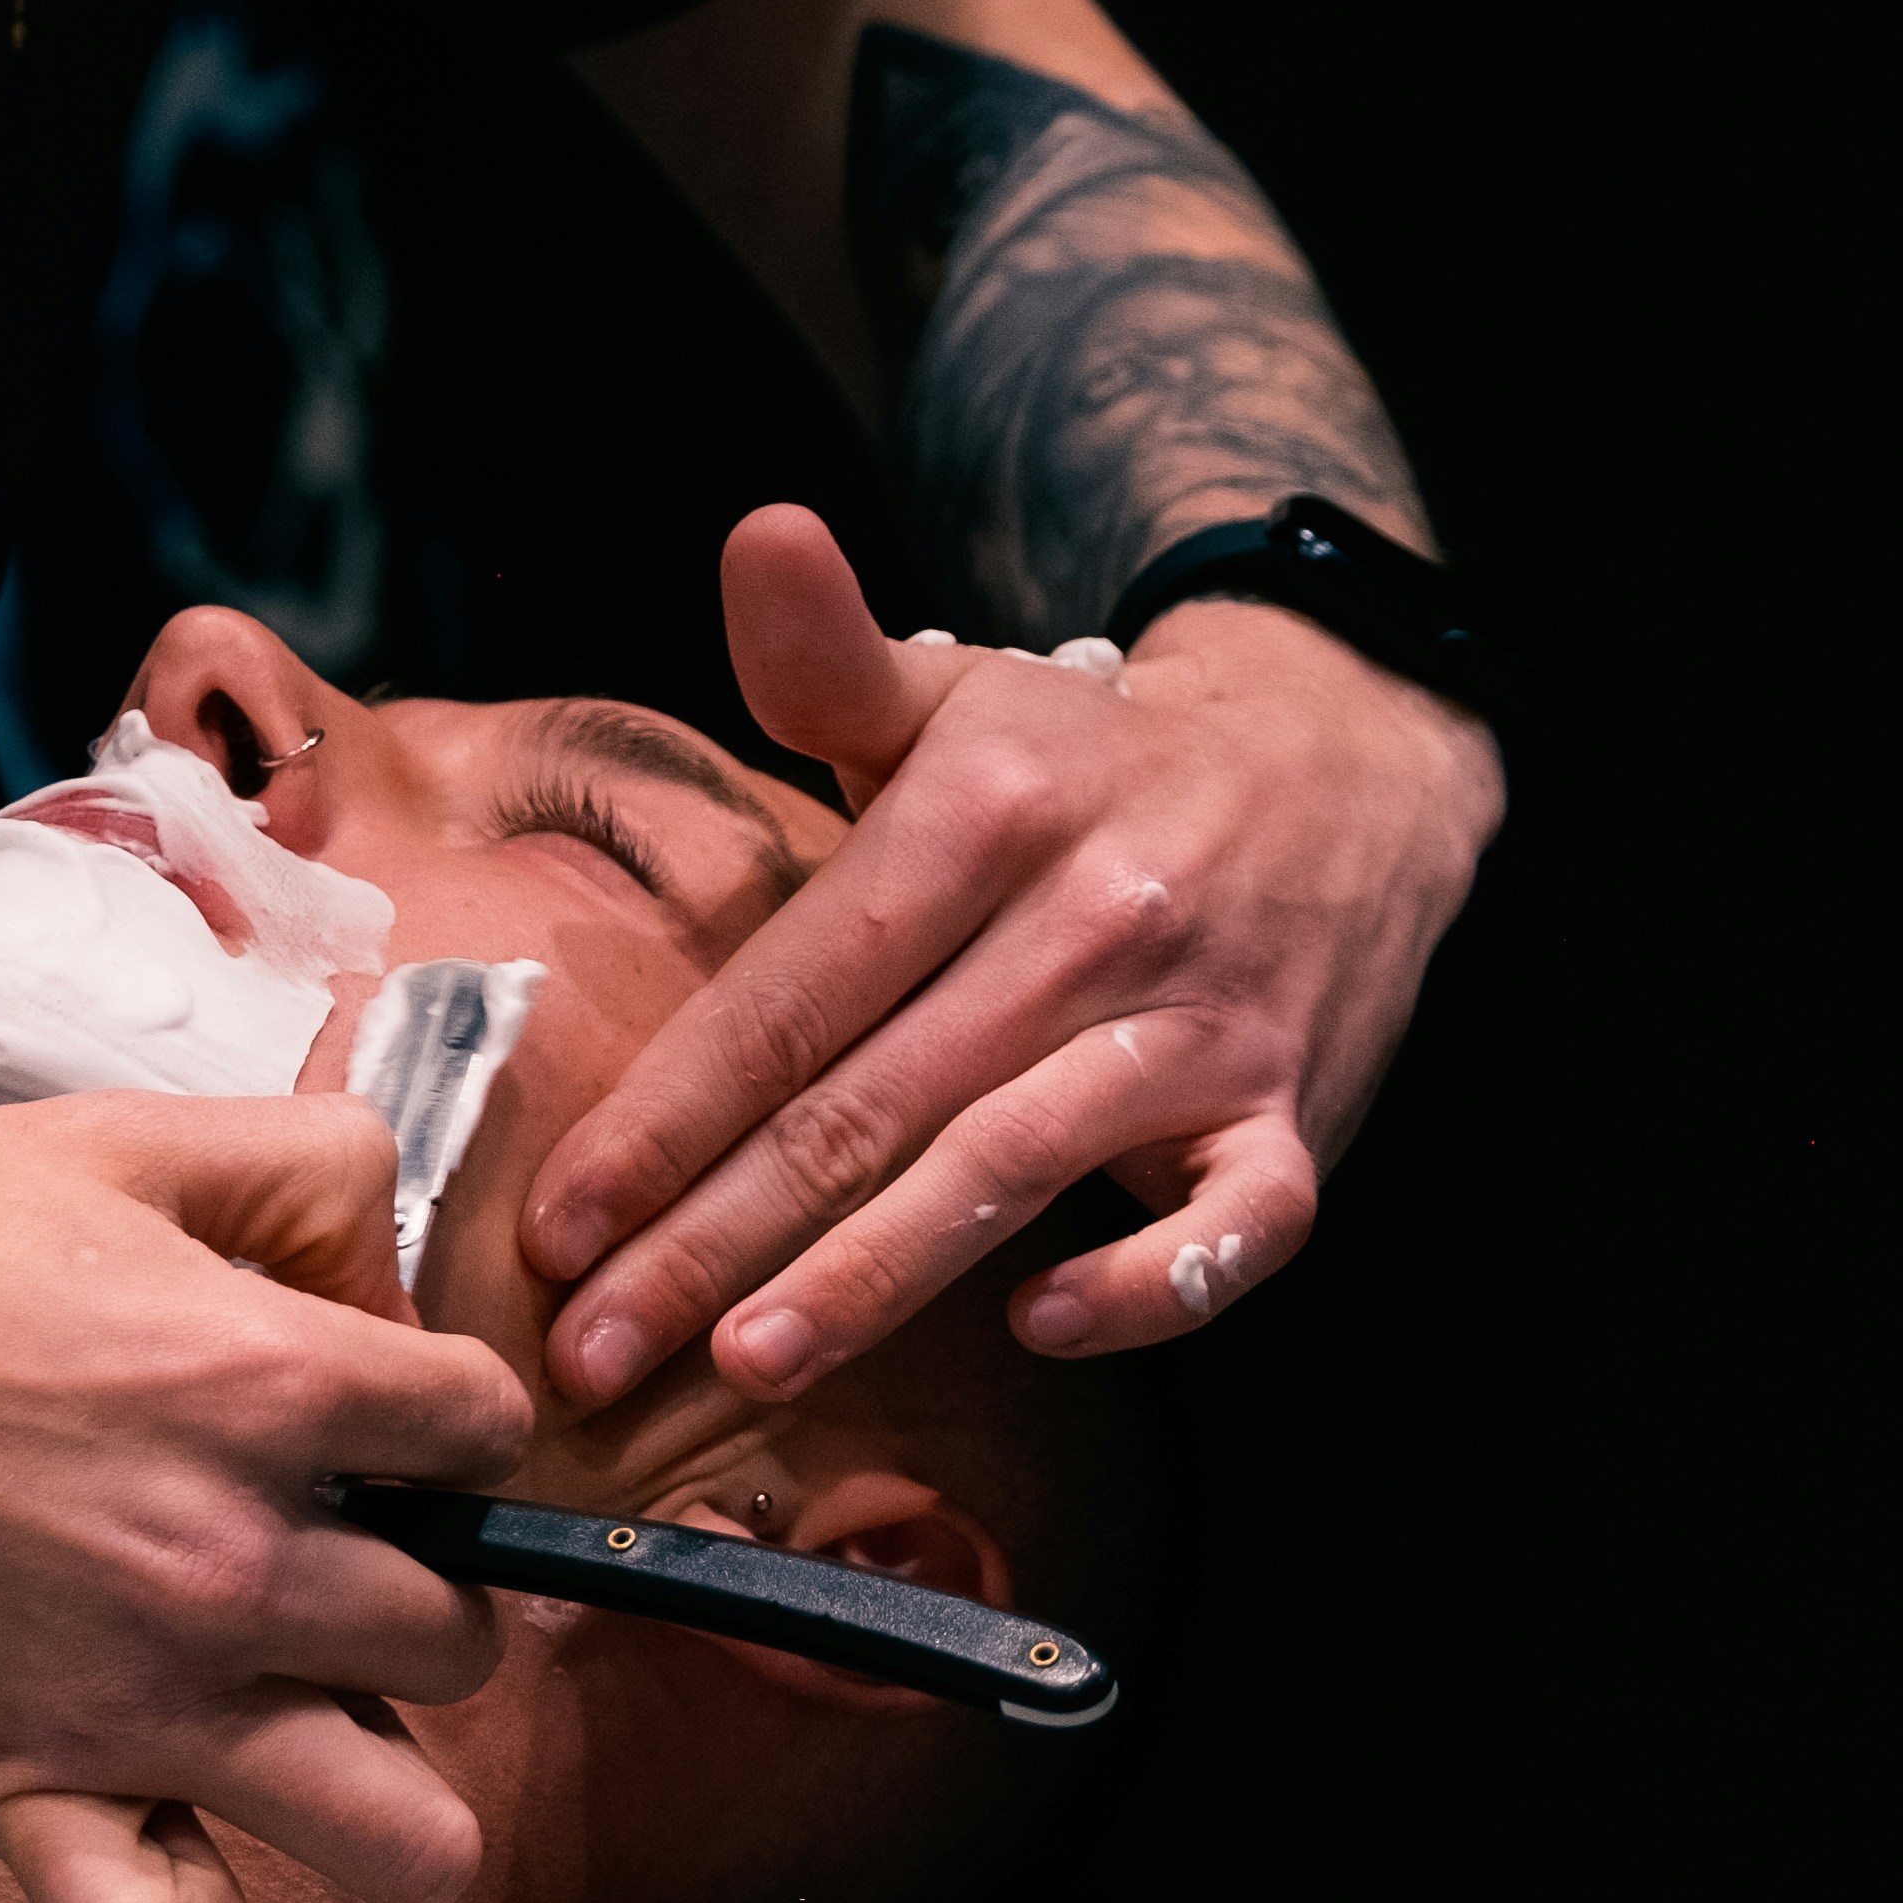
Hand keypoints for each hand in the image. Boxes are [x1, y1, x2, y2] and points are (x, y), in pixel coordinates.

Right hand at [0, 1084, 523, 1902]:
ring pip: (403, 1835)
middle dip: (414, 1598)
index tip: (370, 1425)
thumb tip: (391, 1266)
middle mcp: (225, 1561)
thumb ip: (300, 1165)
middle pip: (465, 1640)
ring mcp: (128, 1699)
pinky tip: (158, 1821)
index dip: (442, 1422)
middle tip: (308, 1559)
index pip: (489, 1433)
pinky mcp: (12, 1792)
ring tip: (287, 1717)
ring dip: (372, 1782)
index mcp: (259, 1380)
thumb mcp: (103, 1138)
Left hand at [524, 505, 1499, 1405]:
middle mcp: (1092, 917)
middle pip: (870, 1103)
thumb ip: (823, 653)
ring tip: (745, 1365)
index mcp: (984, 814)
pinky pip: (1235, 1228)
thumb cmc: (1084, 761)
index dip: (665, 1115)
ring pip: (1011, 1167)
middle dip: (715, 1241)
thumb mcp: (951, 693)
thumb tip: (756, 537)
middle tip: (594, 1351)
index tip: (555, 1224)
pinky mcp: (1294, 1111)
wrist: (1346, 764)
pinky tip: (1037, 1327)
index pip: (791, 991)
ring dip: (872, 1279)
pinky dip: (1147, 1288)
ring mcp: (1200, 1024)